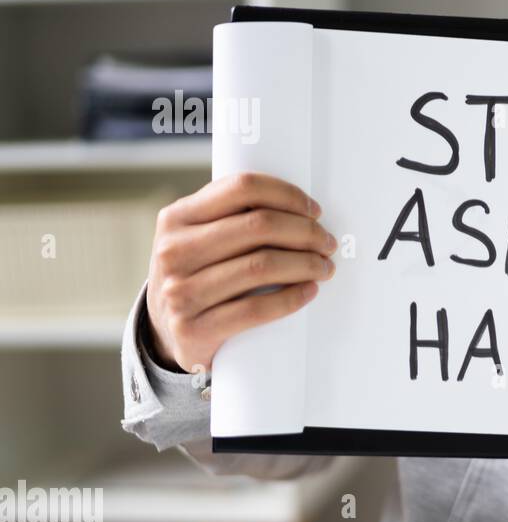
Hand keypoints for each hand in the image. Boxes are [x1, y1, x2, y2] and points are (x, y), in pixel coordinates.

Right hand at [145, 172, 336, 375]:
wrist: (165, 334)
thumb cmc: (196, 275)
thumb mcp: (196, 237)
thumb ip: (228, 215)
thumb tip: (298, 204)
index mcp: (176, 218)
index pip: (242, 188)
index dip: (288, 195)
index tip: (314, 211)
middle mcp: (173, 251)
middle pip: (259, 226)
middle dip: (306, 232)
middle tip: (327, 243)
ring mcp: (180, 292)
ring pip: (262, 266)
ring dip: (307, 264)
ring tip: (324, 268)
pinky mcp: (193, 330)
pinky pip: (256, 309)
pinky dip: (292, 298)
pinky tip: (309, 291)